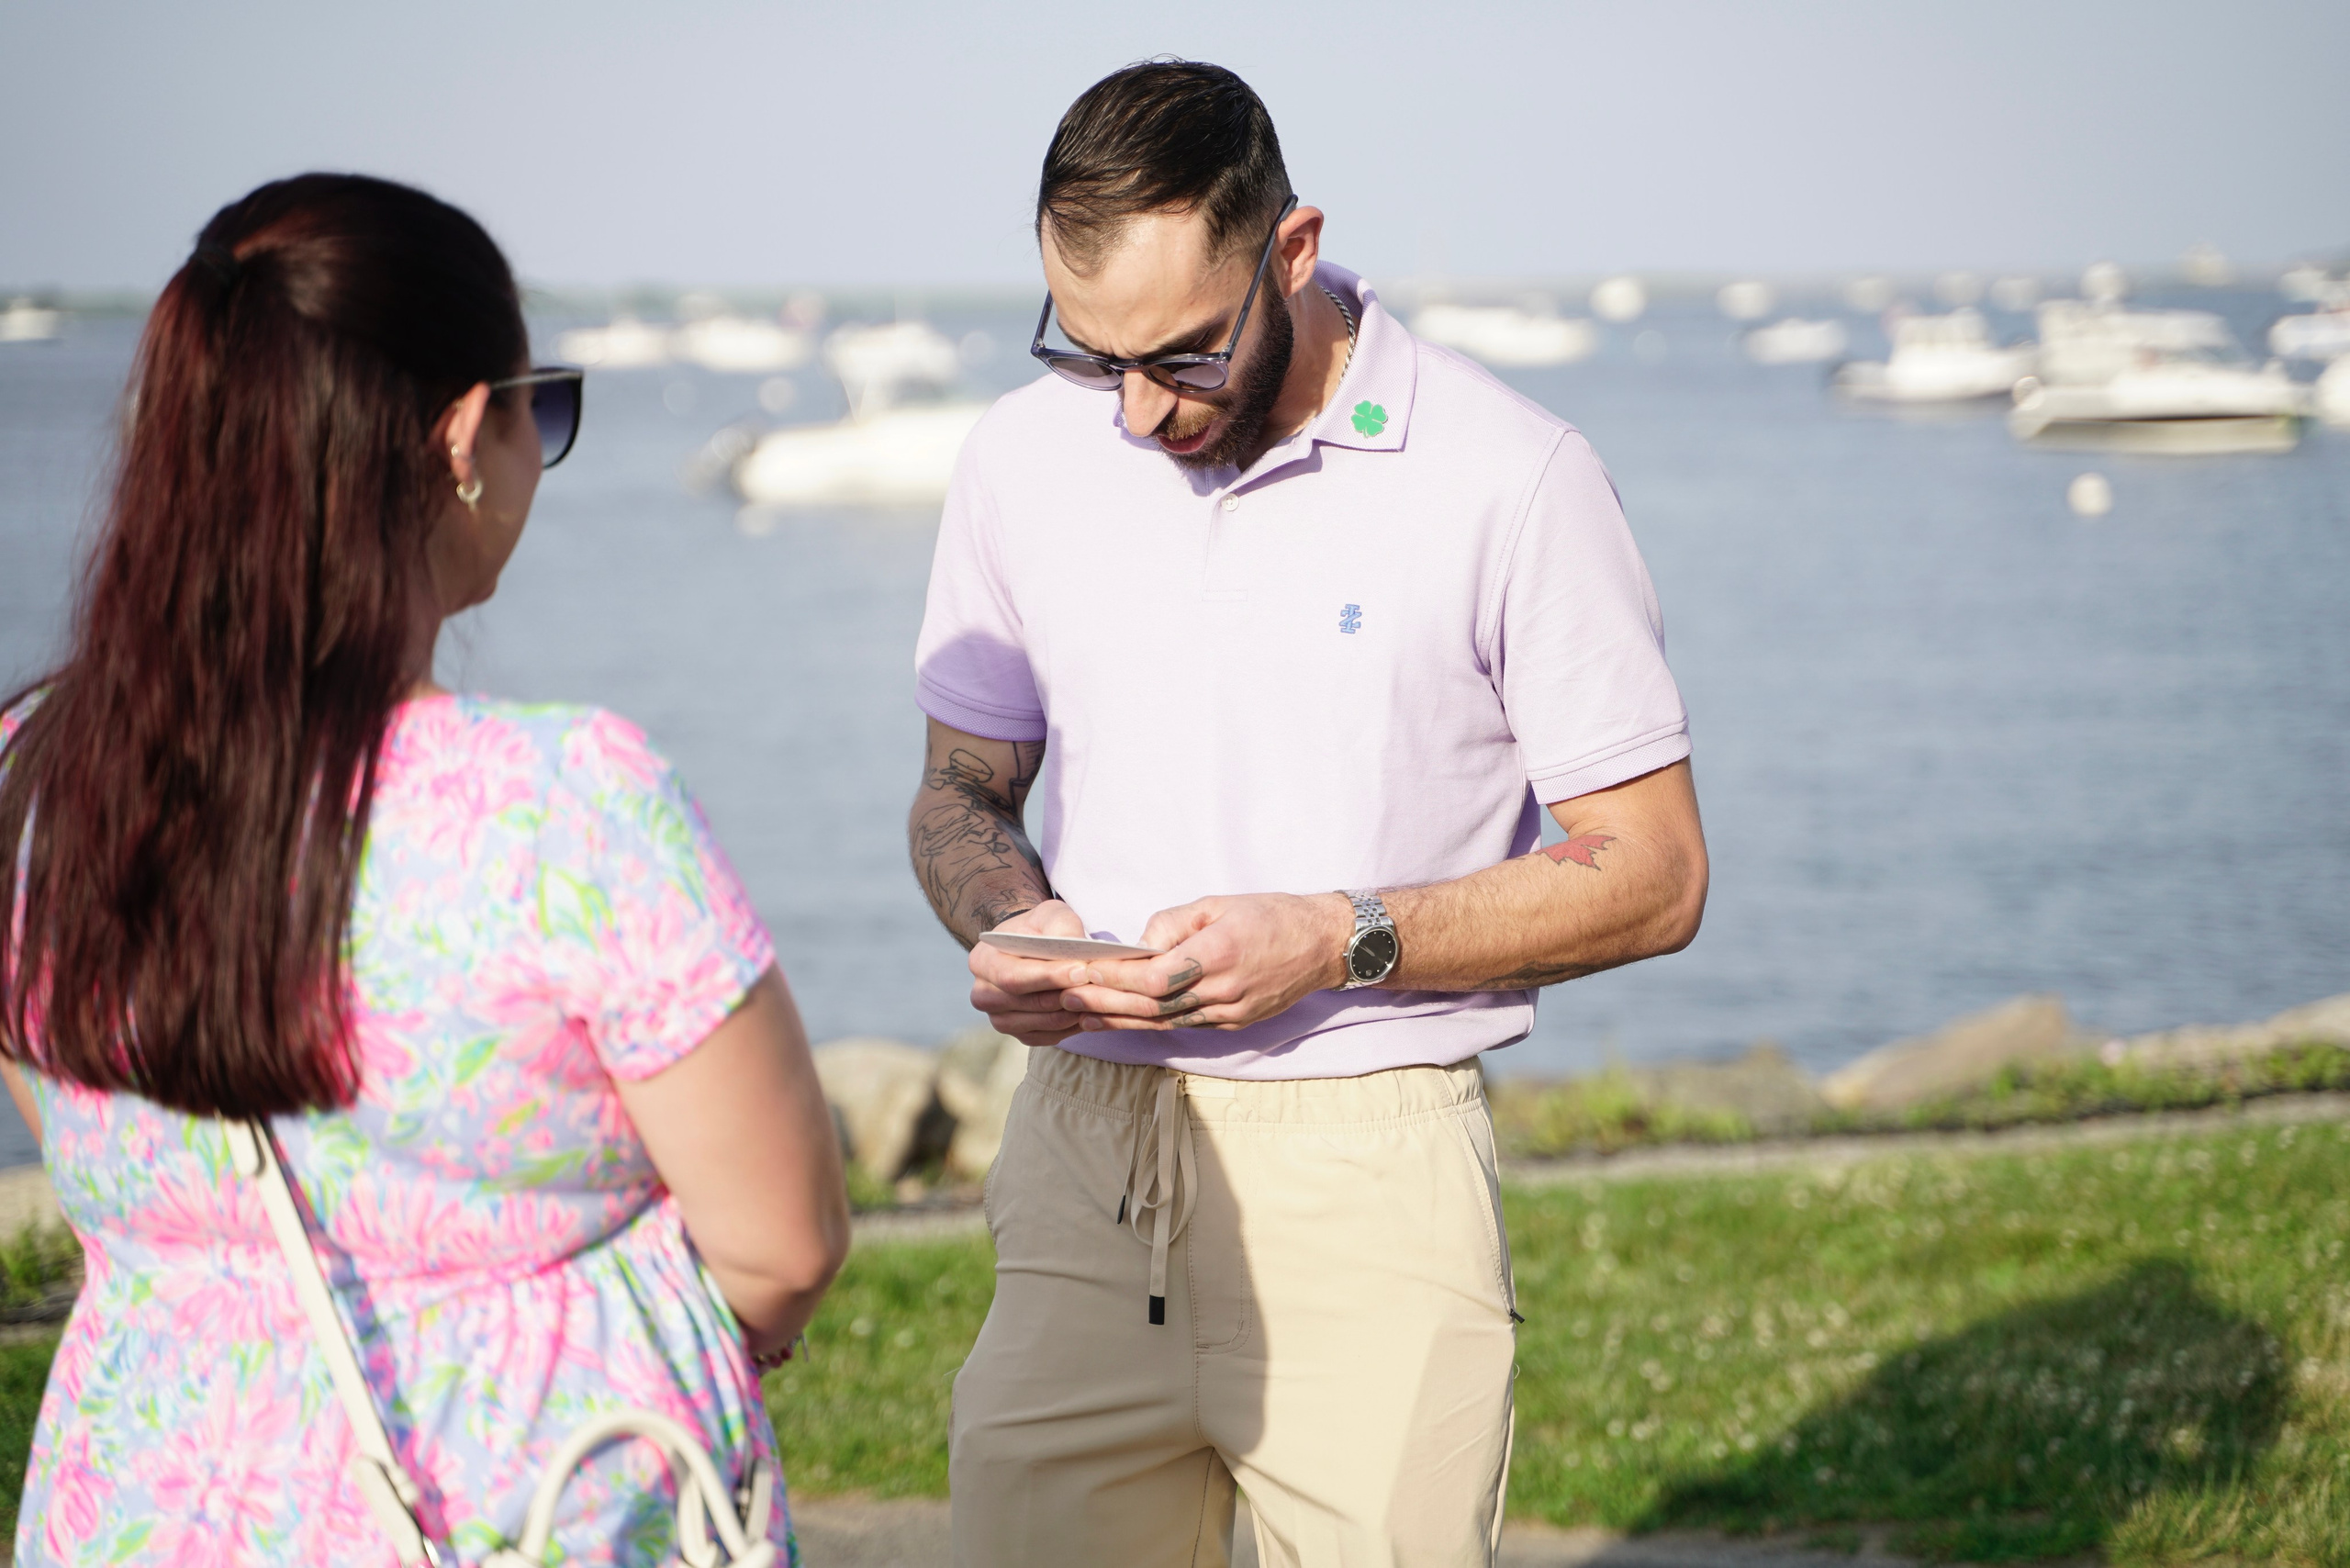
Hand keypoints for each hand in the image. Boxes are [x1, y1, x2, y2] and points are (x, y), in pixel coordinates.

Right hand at [967, 899, 1093, 1046]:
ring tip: (1100, 996)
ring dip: (1074, 1012)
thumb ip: (1061, 926)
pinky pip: (1051, 1036)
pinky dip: (1074, 1026)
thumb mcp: (1050, 915)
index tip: (1081, 971)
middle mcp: (984, 995)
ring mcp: (1001, 1019)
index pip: (1013, 977)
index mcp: (982, 962)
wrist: (1034, 948)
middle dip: (1066, 995)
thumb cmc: (1040, 929)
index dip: (1048, 977)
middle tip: (1098, 985)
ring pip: (1043, 1023)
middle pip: (1028, 1004)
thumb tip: (1076, 950)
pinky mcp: (1022, 1035)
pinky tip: (1092, 1011)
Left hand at [1058, 892, 1353, 1031]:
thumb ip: (1173, 923)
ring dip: (1120, 1021)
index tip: (1082, 973)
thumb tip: (1139, 945)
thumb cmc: (1271, 915)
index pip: (1153, 978)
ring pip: (1164, 1023)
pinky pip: (1183, 1026)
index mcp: (1218, 954)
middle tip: (1066, 998)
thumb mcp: (1219, 903)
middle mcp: (1223, 991)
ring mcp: (1229, 1013)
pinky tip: (1123, 1021)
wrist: (1325, 945)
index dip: (1114, 980)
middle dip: (1105, 1004)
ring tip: (1083, 1015)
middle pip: (1151, 1007)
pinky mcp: (1234, 1024)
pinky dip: (1149, 1024)